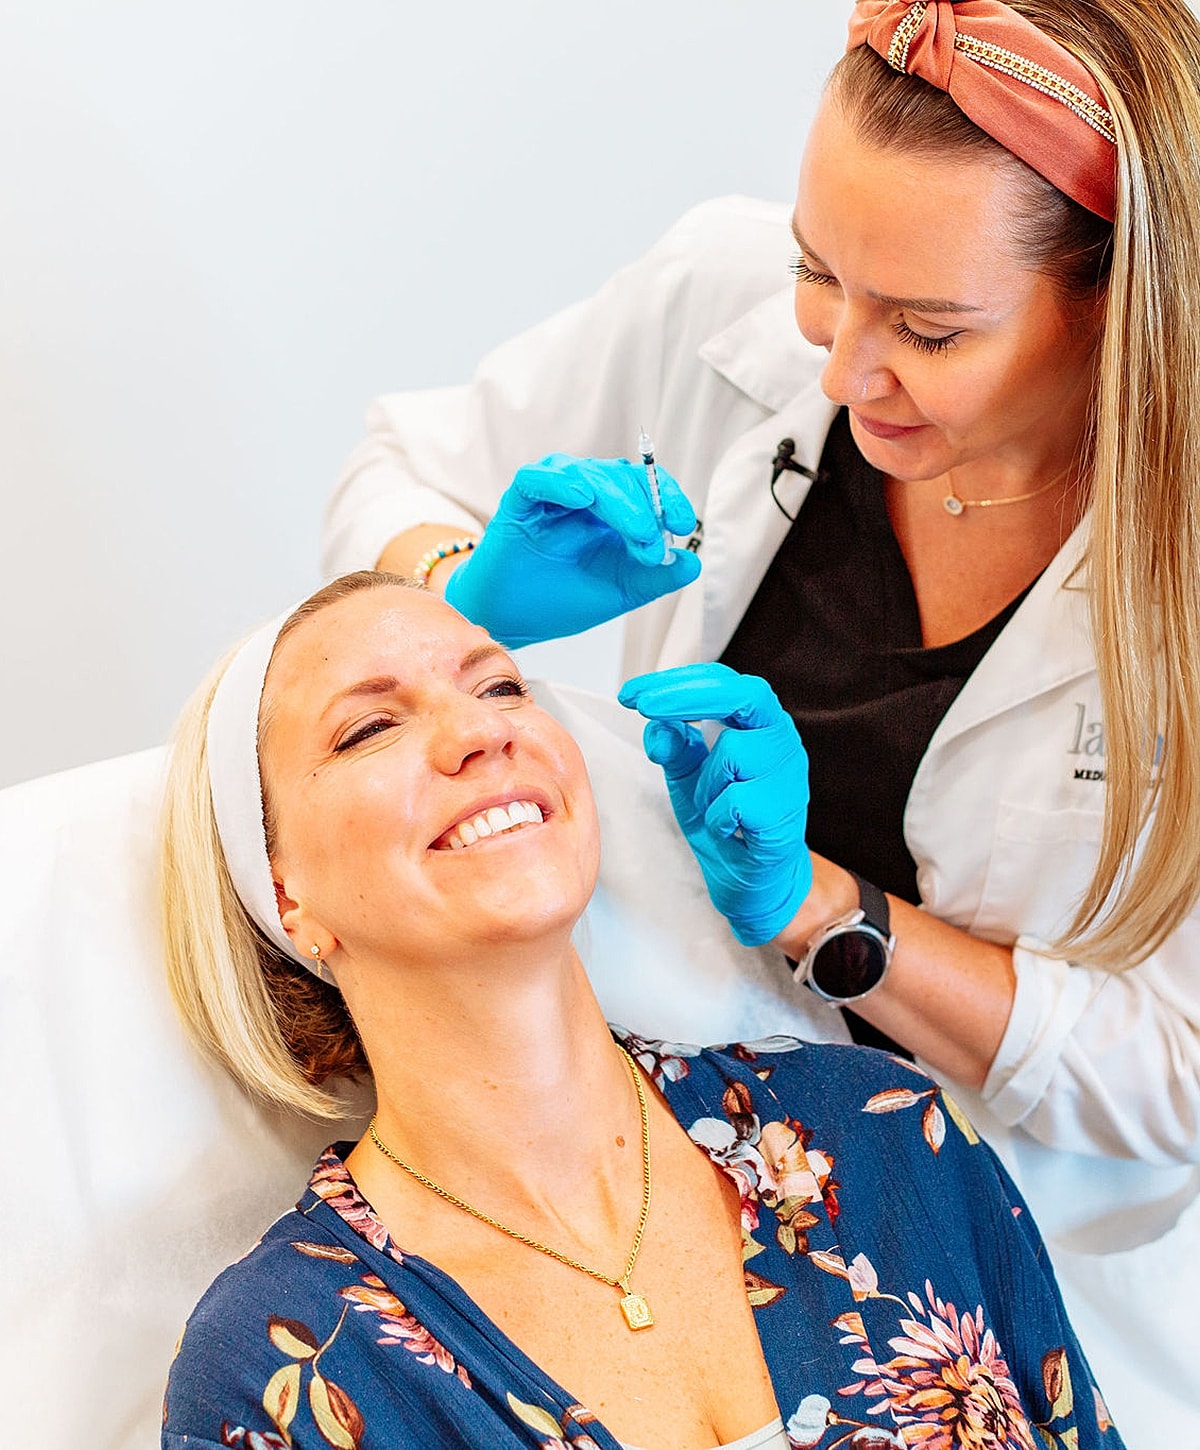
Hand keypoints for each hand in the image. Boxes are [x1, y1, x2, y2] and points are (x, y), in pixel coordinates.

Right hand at [444, 454, 699, 646]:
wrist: (515, 620)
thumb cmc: (563, 599)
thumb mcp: (621, 591)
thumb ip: (657, 577)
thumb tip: (693, 562)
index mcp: (612, 509)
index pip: (646, 485)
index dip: (668, 497)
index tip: (684, 524)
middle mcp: (584, 493)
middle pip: (620, 476)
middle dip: (644, 508)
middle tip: (652, 543)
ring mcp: (551, 493)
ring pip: (588, 474)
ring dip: (617, 501)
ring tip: (634, 531)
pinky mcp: (519, 500)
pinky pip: (538, 478)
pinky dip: (560, 483)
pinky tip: (581, 497)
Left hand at [618, 663, 811, 946]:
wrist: (753, 880)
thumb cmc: (726, 819)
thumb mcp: (688, 777)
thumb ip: (674, 747)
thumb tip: (656, 723)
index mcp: (757, 723)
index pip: (721, 683)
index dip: (676, 681)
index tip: (631, 692)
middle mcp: (781, 739)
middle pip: (742, 694)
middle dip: (686, 697)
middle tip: (642, 706)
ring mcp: (790, 774)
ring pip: (734, 752)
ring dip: (705, 782)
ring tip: (711, 807)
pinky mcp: (788, 811)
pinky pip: (737, 800)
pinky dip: (719, 816)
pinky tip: (729, 830)